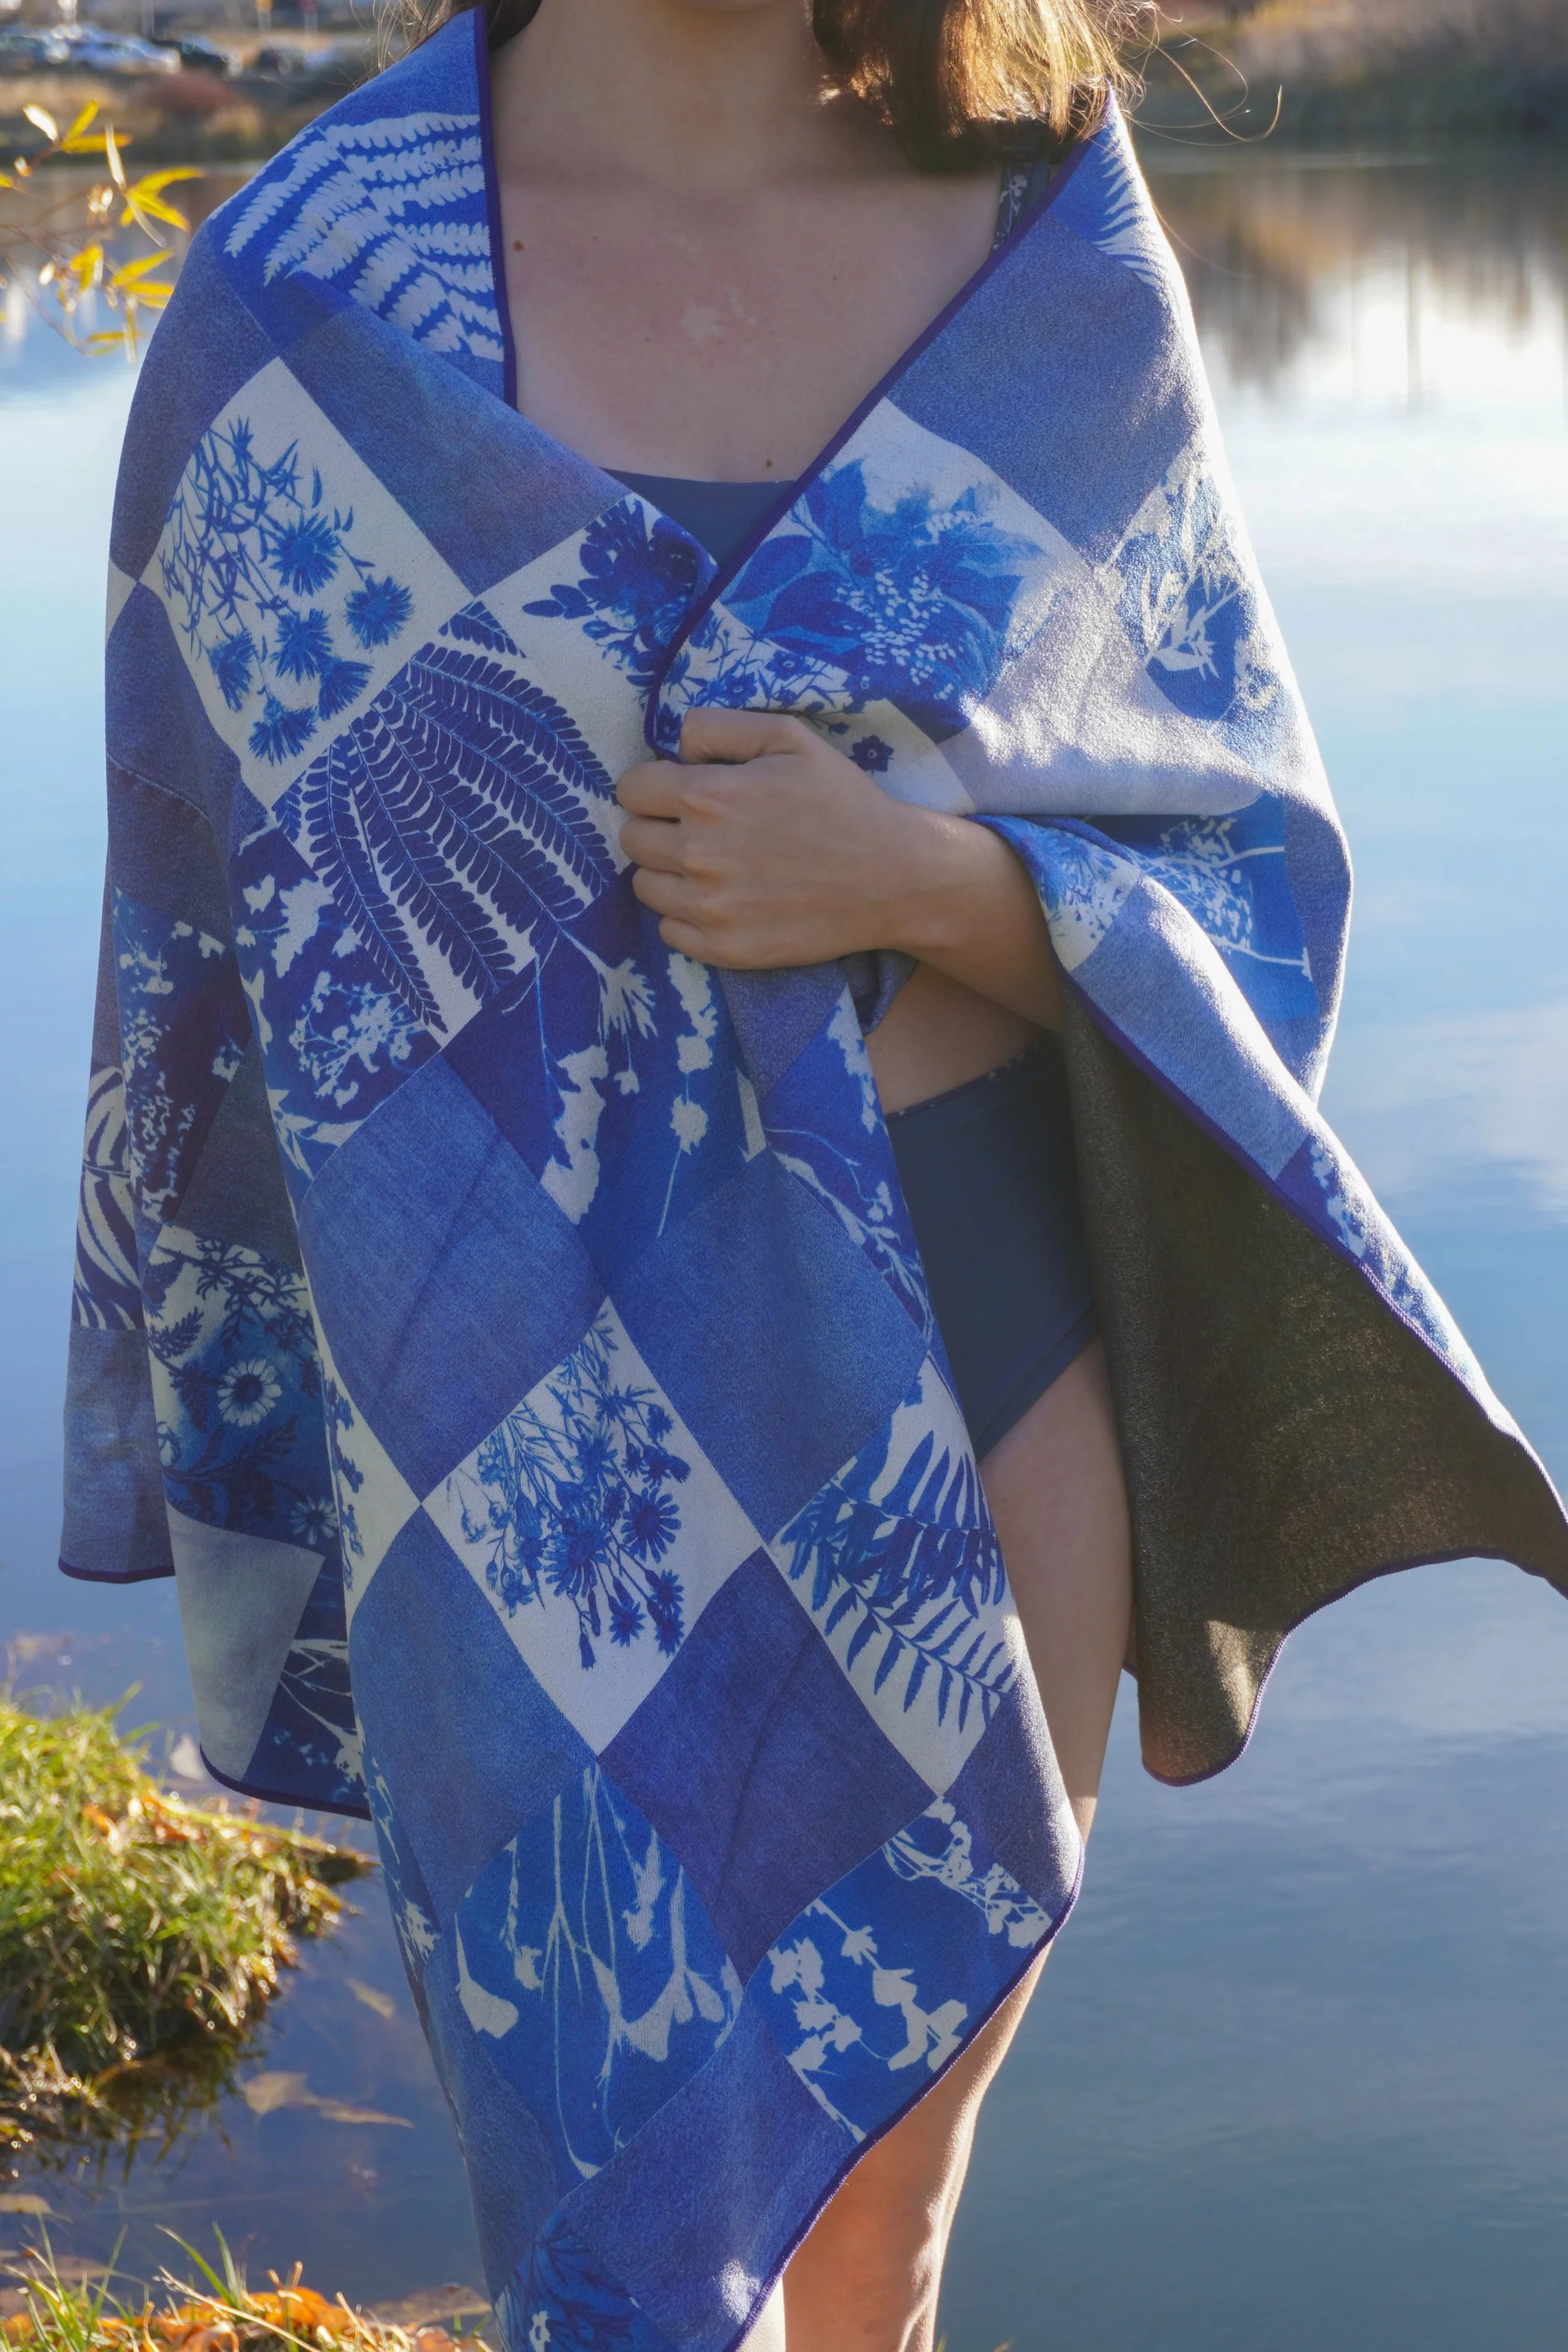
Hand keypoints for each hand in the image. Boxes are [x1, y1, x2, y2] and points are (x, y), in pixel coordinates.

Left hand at [615, 709, 916, 969]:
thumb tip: (674, 743)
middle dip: (656, 826)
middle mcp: (697, 854)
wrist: (893, 878)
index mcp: (706, 796)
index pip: (630, 788)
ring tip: (711, 865)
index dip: (654, 784)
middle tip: (698, 828)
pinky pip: (668, 931)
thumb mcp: (790, 736)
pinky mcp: (723, 948)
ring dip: (668, 873)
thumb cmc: (842, 800)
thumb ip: (719, 726)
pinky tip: (723, 900)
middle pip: (631, 838)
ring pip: (645, 886)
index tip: (681, 791)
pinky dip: (685, 917)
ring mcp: (709, 908)